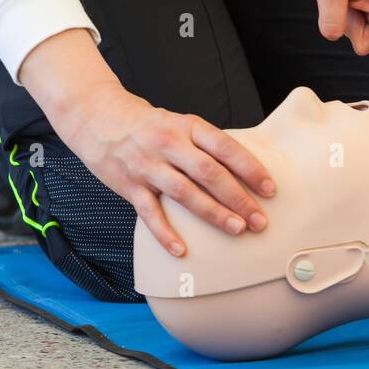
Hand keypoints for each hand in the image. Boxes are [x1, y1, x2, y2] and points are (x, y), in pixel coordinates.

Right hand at [19, 30, 274, 256]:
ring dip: (213, 214)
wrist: (98, 117)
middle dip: (238, 198)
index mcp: (188, 126)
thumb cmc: (150, 126)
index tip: (270, 189)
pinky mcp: (128, 186)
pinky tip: (182, 251)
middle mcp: (169, 145)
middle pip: (210, 174)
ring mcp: (148, 166)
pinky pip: (150, 213)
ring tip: (237, 230)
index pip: (226, 148)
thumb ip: (206, 145)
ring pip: (185, 194)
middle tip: (260, 220)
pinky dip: (166, 234)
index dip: (250, 169)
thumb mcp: (181, 123)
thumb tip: (245, 172)